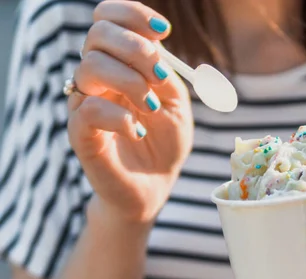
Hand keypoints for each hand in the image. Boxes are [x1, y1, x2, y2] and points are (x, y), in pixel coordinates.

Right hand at [67, 1, 193, 224]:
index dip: (132, 15)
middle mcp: (98, 78)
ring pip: (91, 67)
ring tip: (152, 107)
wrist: (155, 186)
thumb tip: (155, 49)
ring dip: (130, 81)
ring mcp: (85, 103)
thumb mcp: (177, 104)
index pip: (109, 19)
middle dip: (135, 48)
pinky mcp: (80, 133)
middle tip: (159, 76)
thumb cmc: (165, 144)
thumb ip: (166, 75)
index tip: (163, 31)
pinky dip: (120, 117)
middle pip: (98, 34)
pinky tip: (137, 131)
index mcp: (119, 63)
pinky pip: (88, 109)